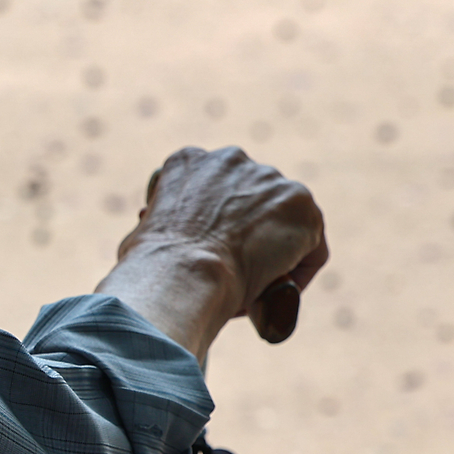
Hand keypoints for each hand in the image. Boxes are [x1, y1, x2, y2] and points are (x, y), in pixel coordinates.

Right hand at [97, 147, 327, 362]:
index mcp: (187, 161)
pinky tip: (276, 294)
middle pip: (253, 201)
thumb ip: (166, 230)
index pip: (213, 191)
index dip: (214, 227)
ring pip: (283, 225)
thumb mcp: (143, 236)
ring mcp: (269, 179)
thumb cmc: (152, 268)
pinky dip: (298, 273)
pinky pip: (310, 248)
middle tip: (236, 272)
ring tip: (255, 289)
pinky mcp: (301, 206)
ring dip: (275, 254)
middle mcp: (230, 159)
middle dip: (248, 234)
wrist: (184, 273)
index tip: (209, 255)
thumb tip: (166, 250)